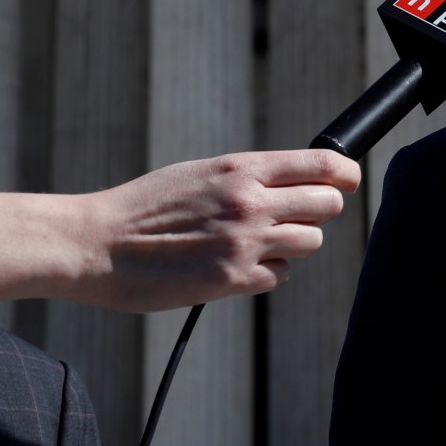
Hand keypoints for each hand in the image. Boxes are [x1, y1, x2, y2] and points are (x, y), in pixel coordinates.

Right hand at [74, 149, 361, 311]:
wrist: (95, 244)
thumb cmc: (145, 206)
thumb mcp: (201, 173)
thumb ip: (249, 176)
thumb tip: (296, 181)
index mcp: (242, 168)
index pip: (324, 164)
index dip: (346, 174)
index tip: (349, 181)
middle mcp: (251, 202)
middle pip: (328, 205)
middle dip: (321, 210)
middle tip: (299, 216)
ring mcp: (244, 243)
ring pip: (310, 241)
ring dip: (293, 243)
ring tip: (258, 242)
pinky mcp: (232, 280)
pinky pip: (280, 275)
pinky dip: (267, 272)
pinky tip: (237, 266)